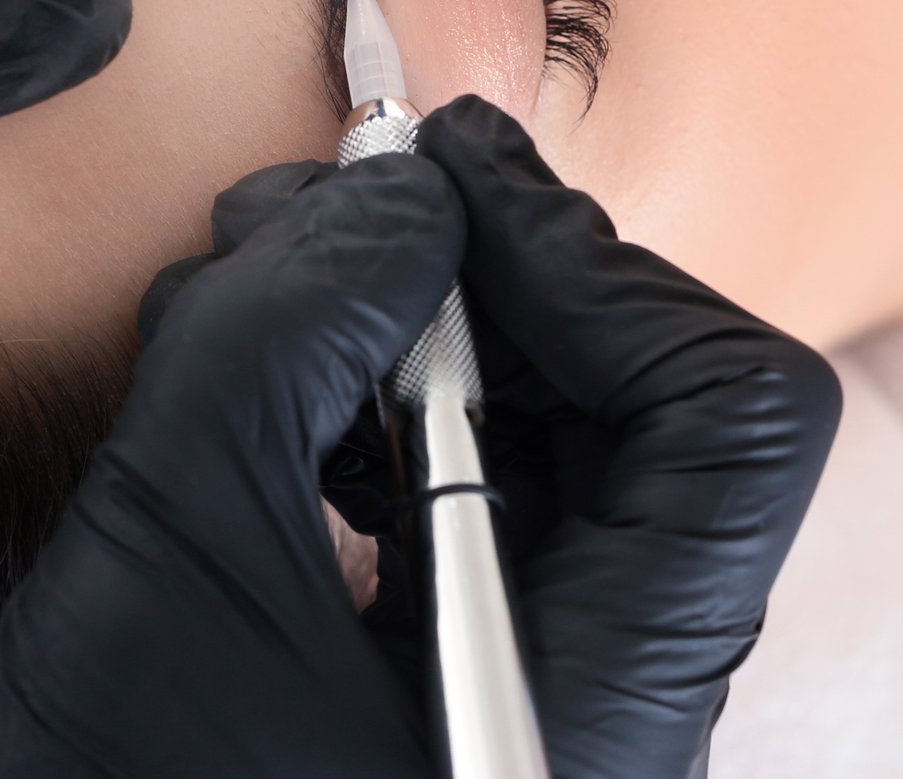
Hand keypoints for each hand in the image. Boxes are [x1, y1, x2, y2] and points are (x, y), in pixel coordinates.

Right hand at [0, 95, 841, 778]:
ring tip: (280, 288)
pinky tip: (294, 398)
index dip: (594, 269)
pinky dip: (403, 414)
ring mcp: (548, 701)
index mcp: (594, 714)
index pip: (726, 424)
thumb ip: (291, 335)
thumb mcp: (176, 539)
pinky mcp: (476, 685)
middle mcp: (609, 712)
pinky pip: (500, 505)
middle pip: (653, 415)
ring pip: (572, 447)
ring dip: (435, 336)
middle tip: (353, 203)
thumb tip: (409, 197)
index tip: (447, 187)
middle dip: (498, 281)